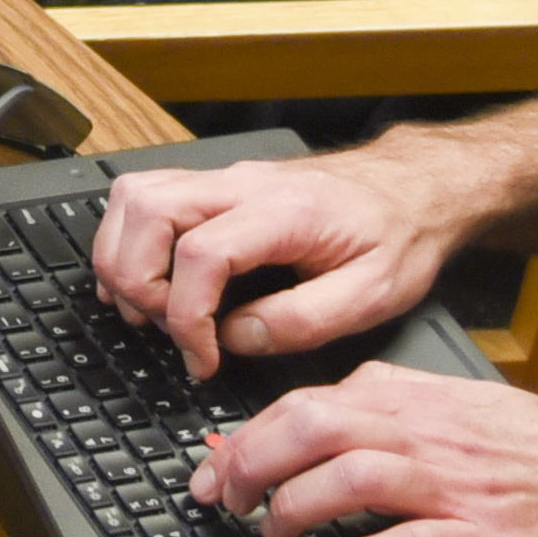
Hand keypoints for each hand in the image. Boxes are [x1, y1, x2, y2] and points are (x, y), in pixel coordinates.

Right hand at [85, 144, 464, 382]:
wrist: (414, 189)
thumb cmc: (397, 237)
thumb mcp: (373, 296)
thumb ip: (300, 322)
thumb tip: (233, 338)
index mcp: (285, 212)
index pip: (201, 252)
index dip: (187, 316)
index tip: (204, 357)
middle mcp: (242, 184)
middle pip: (145, 209)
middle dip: (136, 280)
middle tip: (164, 331)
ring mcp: (223, 179)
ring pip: (133, 195)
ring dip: (123, 256)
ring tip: (149, 310)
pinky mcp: (216, 186)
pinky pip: (146, 197)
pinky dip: (128, 240)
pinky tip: (148, 281)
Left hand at [193, 362, 537, 536]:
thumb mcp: (465, 414)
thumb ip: (389, 415)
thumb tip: (305, 426)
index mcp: (421, 400)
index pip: (312, 400)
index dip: (250, 433)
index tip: (215, 463)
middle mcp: (431, 435)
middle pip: (313, 428)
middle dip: (250, 462)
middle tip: (223, 499)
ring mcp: (457, 487)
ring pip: (348, 477)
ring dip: (292, 509)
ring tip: (270, 536)